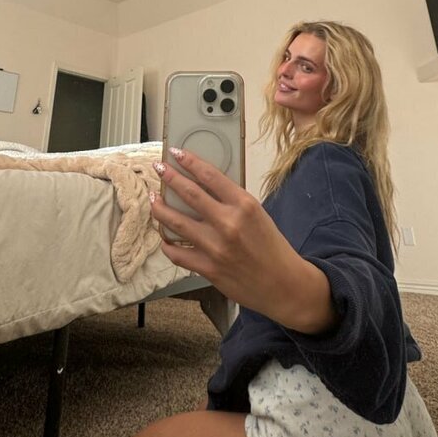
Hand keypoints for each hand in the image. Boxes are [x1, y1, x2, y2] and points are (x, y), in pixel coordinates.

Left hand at [151, 148, 337, 334]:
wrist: (283, 283)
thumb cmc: (272, 247)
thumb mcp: (258, 214)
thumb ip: (232, 201)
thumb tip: (203, 188)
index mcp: (244, 205)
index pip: (210, 175)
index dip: (190, 161)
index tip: (176, 153)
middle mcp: (228, 223)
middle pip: (189, 194)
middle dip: (170, 177)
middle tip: (158, 167)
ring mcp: (216, 247)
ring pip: (176, 222)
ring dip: (160, 208)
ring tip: (154, 199)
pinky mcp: (208, 268)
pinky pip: (177, 253)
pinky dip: (167, 243)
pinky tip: (164, 237)